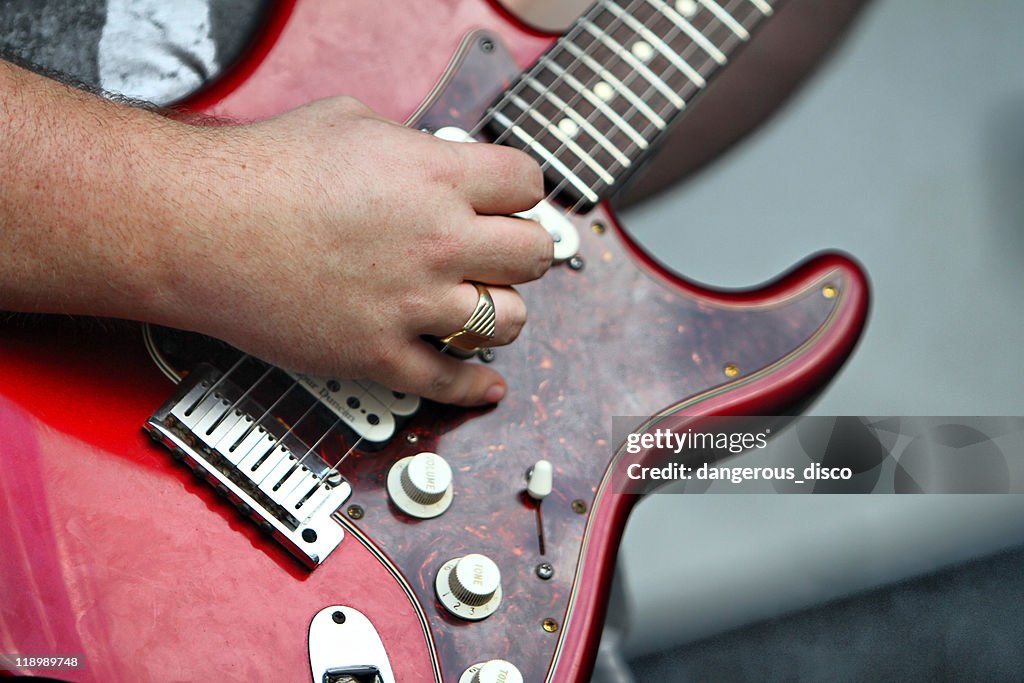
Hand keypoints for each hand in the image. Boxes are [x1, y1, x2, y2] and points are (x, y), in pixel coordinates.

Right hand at [164, 97, 551, 405]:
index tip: (509, 202)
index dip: (519, 192)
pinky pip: (450, 382)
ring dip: (501, 312)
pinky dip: (476, 388)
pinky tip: (486, 385)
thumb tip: (431, 160)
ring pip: (508, 320)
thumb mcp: (351, 122)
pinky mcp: (379, 354)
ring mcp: (413, 303)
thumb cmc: (261, 170)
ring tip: (482, 305)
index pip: (528, 184)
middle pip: (532, 255)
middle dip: (521, 251)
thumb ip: (410, 146)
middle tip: (503, 253)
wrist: (198, 227)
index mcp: (437, 177)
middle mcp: (438, 241)